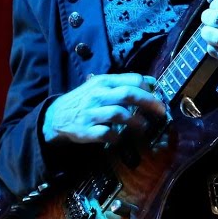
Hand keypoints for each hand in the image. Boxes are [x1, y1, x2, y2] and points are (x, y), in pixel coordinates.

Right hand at [41, 73, 165, 144]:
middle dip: (148, 102)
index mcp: (104, 82)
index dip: (148, 88)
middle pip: (128, 94)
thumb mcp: (101, 86)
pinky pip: (106, 133)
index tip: (158, 97)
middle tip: (161, 111)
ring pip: (119, 113)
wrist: (57, 116)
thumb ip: (123, 83)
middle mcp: (98, 95)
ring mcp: (92, 113)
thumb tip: (151, 81)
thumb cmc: (84, 100)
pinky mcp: (86, 130)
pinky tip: (120, 138)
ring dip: (135, 121)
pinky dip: (117, 137)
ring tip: (143, 127)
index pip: (132, 79)